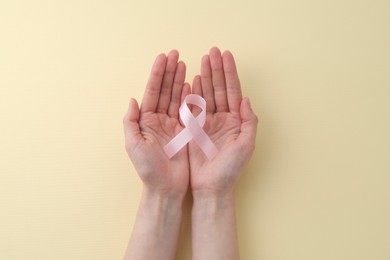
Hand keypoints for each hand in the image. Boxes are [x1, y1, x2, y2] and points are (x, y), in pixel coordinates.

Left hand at [123, 50, 190, 196]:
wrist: (166, 187)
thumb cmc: (147, 169)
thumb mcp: (133, 145)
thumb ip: (131, 121)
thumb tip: (133, 99)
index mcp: (146, 120)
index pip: (152, 92)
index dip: (157, 75)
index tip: (163, 58)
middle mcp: (158, 119)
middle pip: (165, 91)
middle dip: (169, 72)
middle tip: (176, 54)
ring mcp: (172, 124)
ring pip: (176, 97)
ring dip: (179, 80)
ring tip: (184, 63)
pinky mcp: (185, 131)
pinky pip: (187, 110)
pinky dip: (189, 96)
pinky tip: (191, 84)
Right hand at [189, 47, 257, 196]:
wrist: (210, 187)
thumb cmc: (230, 169)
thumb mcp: (246, 146)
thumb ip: (249, 122)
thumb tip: (246, 99)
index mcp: (235, 121)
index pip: (232, 91)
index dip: (229, 73)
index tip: (226, 55)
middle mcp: (222, 118)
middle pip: (219, 88)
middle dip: (216, 69)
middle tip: (212, 51)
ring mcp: (207, 122)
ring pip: (206, 94)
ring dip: (205, 76)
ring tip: (203, 60)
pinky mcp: (194, 128)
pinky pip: (193, 107)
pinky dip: (192, 93)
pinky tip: (192, 80)